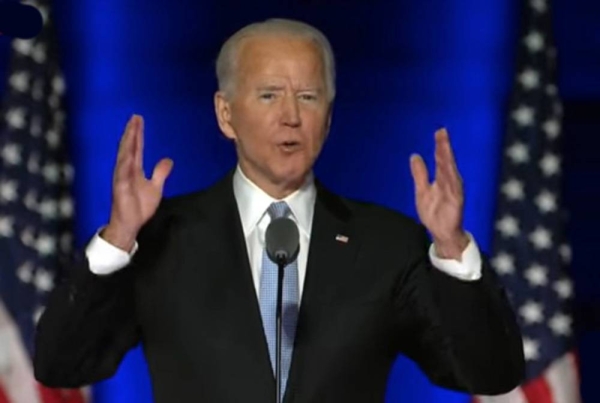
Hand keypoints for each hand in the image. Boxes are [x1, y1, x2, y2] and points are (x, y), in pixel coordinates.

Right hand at [103, 115, 172, 250]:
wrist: (130, 223)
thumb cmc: (139, 206)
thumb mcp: (156, 187)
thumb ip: (160, 173)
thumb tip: (169, 160)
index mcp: (134, 169)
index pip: (136, 147)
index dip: (137, 134)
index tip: (138, 120)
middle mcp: (126, 170)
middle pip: (129, 147)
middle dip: (132, 132)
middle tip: (136, 117)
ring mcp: (122, 177)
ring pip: (124, 156)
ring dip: (127, 142)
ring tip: (131, 129)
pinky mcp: (120, 187)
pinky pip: (122, 172)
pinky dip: (124, 162)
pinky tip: (127, 152)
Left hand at [409, 128, 468, 259]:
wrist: (441, 232)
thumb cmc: (434, 212)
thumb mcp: (422, 190)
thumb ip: (420, 173)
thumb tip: (415, 156)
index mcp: (442, 178)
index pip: (441, 159)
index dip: (440, 145)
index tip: (439, 132)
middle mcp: (449, 182)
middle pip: (447, 162)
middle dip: (444, 147)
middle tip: (442, 132)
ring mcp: (453, 191)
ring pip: (450, 172)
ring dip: (448, 159)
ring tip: (444, 146)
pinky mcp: (456, 201)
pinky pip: (454, 188)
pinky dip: (452, 178)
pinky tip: (450, 169)